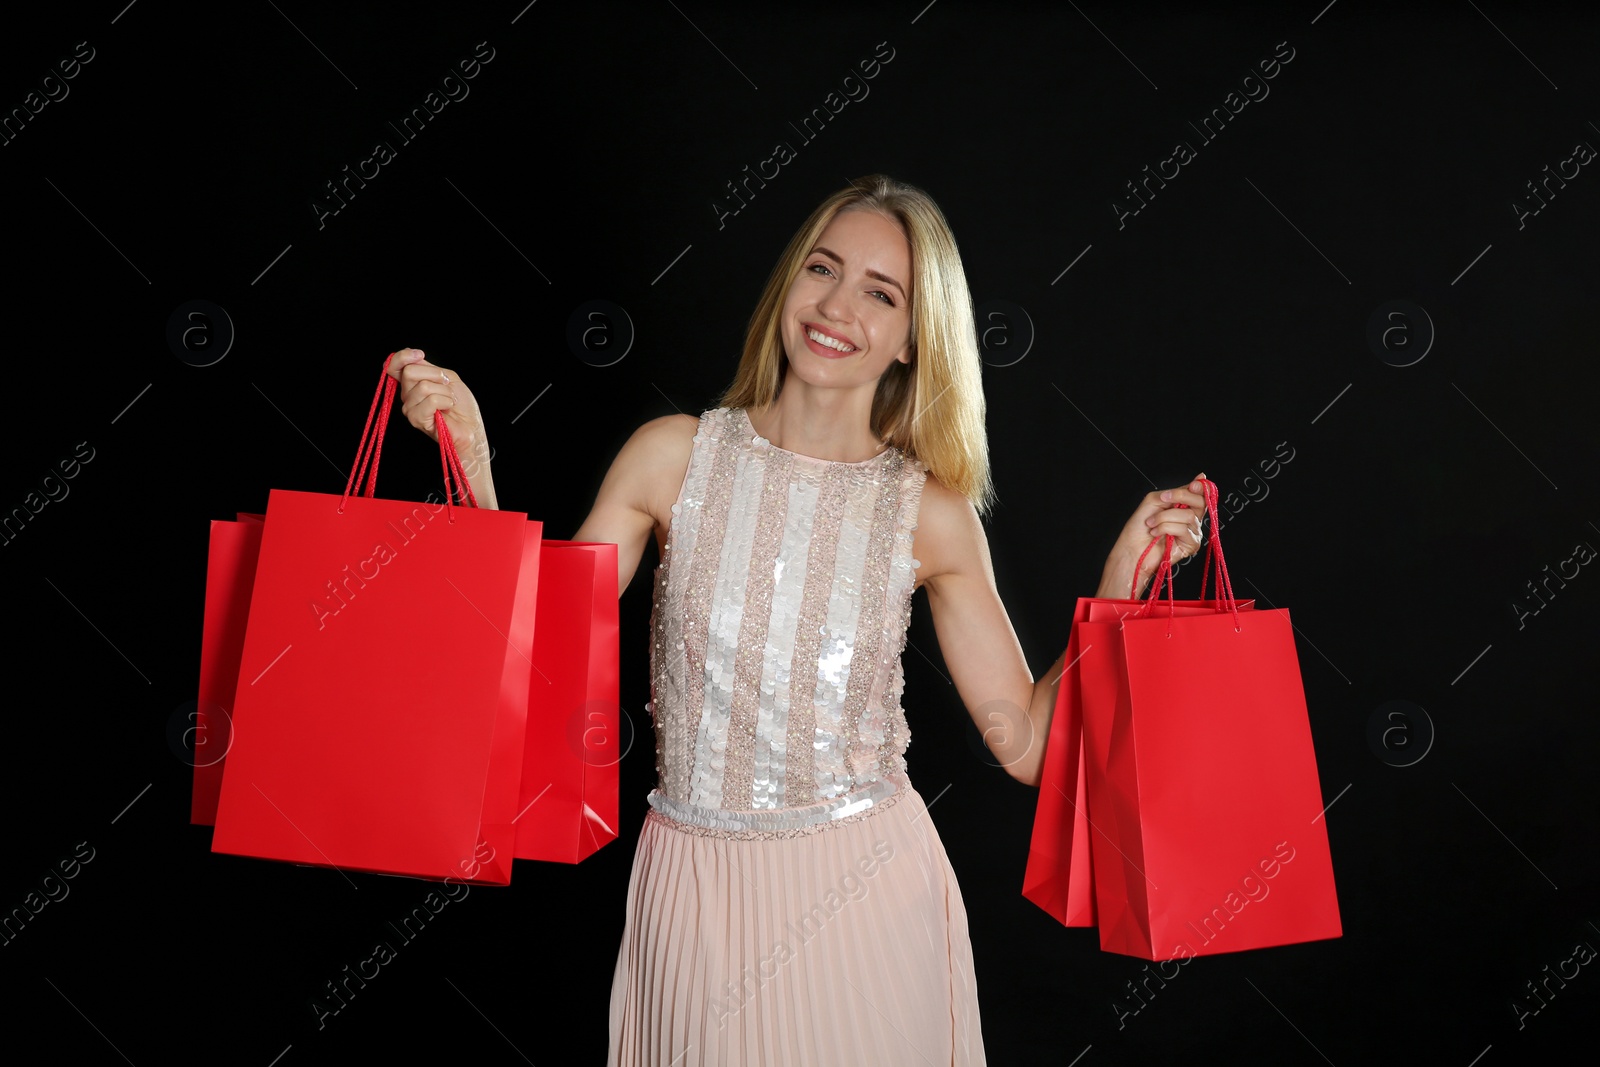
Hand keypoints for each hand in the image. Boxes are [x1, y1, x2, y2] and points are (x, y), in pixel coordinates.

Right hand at [384, 349, 497, 505]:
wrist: (471, 426)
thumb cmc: (461, 404)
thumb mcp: (446, 377)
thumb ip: (428, 367)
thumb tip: (414, 357)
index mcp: (411, 384)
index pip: (393, 365)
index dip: (403, 356)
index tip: (420, 354)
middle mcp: (406, 396)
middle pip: (409, 372)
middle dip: (436, 375)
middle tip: (447, 387)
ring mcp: (409, 408)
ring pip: (423, 387)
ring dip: (445, 392)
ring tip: (450, 401)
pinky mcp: (417, 419)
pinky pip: (431, 400)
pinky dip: (446, 401)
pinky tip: (449, 408)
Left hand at [1102, 472, 1210, 597]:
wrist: (1131, 547)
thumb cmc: (1139, 527)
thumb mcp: (1154, 501)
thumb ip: (1174, 492)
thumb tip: (1198, 480)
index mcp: (1183, 506)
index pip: (1200, 494)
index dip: (1200, 488)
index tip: (1192, 485)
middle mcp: (1190, 518)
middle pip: (1200, 502)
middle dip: (1181, 497)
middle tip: (1163, 500)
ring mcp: (1192, 532)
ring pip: (1188, 516)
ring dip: (1164, 517)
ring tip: (1152, 523)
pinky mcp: (1191, 545)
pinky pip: (1183, 529)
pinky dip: (1165, 528)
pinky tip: (1156, 533)